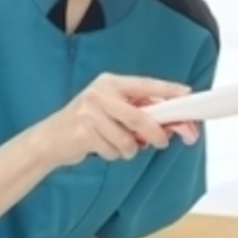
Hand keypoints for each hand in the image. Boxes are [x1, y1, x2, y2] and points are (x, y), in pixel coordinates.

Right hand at [40, 73, 194, 166]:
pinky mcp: (84, 132)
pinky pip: (113, 150)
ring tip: (117, 144)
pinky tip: (102, 147)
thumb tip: (168, 123)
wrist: (51, 137)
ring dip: (129, 149)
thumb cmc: (87, 122)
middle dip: (155, 133)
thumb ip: (136, 111)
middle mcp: (100, 93)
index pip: (145, 84)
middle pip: (140, 117)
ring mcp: (90, 112)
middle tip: (163, 141)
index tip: (186, 94)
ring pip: (128, 140)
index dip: (167, 89)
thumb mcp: (109, 107)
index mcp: (110, 83)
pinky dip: (113, 154)